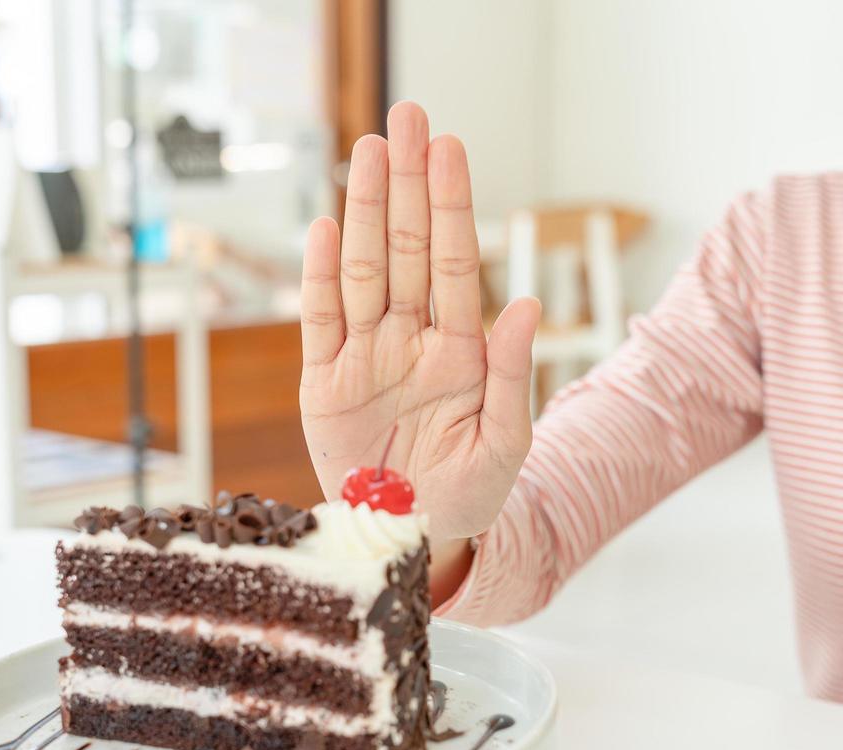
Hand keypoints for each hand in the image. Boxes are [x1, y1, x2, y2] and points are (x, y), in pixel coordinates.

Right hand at [299, 102, 540, 546]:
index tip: (450, 148)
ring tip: (367, 151)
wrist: (415, 540)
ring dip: (363, 210)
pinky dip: (320, 275)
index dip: (450, 204)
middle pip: (405, 247)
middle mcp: (410, 339)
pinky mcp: (323, 384)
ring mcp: (365, 357)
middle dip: (407, 183)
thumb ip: (513, 375)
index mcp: (459, 349)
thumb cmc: (471, 493)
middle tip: (408, 116)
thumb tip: (523, 306)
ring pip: (363, 269)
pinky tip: (327, 226)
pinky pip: (320, 320)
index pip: (452, 261)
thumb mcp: (505, 443)